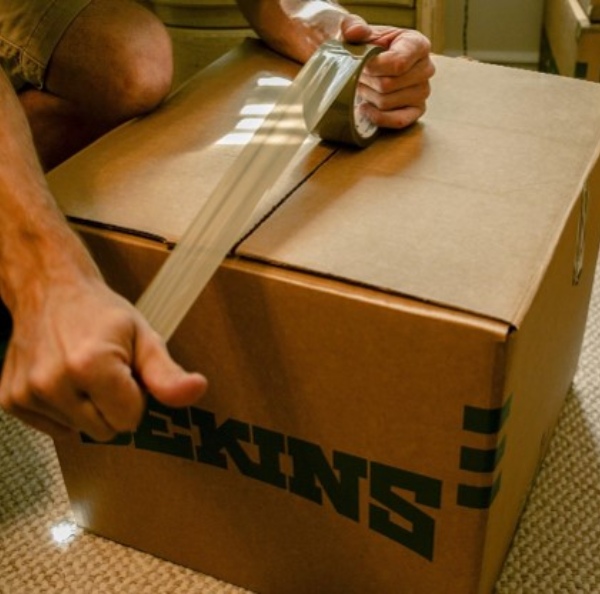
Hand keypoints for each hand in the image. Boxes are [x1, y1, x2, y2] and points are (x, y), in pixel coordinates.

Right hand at [0, 277, 206, 441]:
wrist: (49, 290)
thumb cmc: (101, 313)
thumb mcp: (144, 337)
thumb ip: (168, 373)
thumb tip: (197, 390)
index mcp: (90, 365)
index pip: (129, 420)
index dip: (135, 398)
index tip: (127, 373)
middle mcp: (53, 382)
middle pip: (104, 431)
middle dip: (112, 406)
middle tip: (107, 372)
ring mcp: (27, 393)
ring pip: (79, 433)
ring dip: (88, 410)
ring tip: (84, 374)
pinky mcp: (11, 401)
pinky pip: (54, 430)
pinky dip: (64, 412)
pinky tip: (63, 382)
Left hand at [341, 16, 434, 128]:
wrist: (369, 64)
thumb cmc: (368, 48)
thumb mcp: (359, 32)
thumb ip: (354, 27)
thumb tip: (356, 32)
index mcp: (417, 44)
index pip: (398, 63)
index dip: (374, 67)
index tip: (361, 64)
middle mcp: (426, 68)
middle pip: (388, 85)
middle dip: (366, 81)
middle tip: (359, 76)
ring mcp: (422, 92)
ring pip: (386, 102)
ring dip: (368, 96)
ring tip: (364, 87)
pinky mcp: (416, 111)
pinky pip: (398, 121)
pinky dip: (377, 117)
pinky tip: (366, 107)